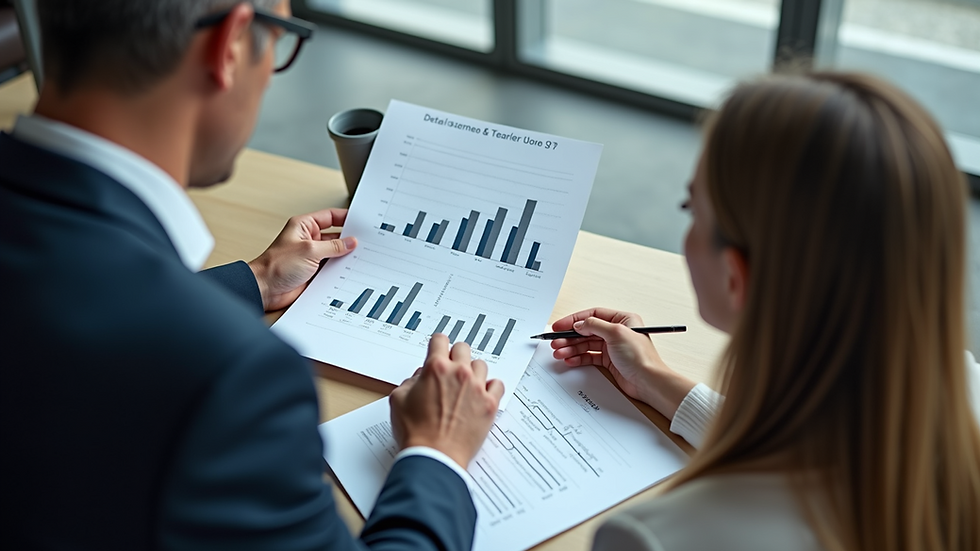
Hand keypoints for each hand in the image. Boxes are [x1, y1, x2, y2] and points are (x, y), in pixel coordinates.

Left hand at [248, 209, 356, 311]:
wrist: (265, 289)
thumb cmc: (276, 266)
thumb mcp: (309, 250)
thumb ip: (333, 246)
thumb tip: (350, 242)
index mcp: (304, 226)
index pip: (330, 217)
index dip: (345, 218)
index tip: (360, 222)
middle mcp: (308, 240)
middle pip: (334, 235)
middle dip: (348, 239)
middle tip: (364, 241)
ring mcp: (311, 256)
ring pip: (334, 253)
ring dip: (344, 256)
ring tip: (358, 257)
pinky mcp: (313, 271)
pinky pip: (330, 268)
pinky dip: (339, 269)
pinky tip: (348, 270)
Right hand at [389, 335, 504, 467]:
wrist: (434, 457)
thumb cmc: (415, 433)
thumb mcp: (397, 400)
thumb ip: (409, 381)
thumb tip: (420, 377)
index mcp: (436, 368)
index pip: (440, 340)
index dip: (437, 344)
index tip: (438, 349)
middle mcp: (459, 373)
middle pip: (463, 348)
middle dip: (455, 356)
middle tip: (450, 370)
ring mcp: (477, 388)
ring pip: (481, 365)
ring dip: (472, 372)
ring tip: (465, 385)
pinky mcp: (490, 405)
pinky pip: (498, 385)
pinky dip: (491, 387)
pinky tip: (482, 394)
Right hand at [550, 308, 695, 418]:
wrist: (648, 382)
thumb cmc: (640, 357)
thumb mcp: (617, 333)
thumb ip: (594, 326)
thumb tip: (579, 324)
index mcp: (622, 320)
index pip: (593, 315)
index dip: (574, 320)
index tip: (559, 325)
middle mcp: (617, 332)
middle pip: (587, 331)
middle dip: (569, 337)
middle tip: (555, 341)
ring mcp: (612, 347)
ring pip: (586, 345)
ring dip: (571, 348)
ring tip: (559, 352)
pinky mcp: (609, 361)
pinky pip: (589, 357)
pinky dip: (579, 358)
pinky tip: (570, 360)